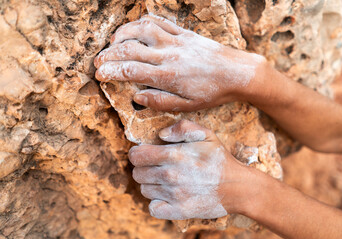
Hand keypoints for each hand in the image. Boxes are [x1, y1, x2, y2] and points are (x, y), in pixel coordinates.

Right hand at [94, 14, 265, 111]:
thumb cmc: (212, 92)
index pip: (131, 71)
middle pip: (130, 50)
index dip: (111, 72)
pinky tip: (134, 28)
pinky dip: (142, 22)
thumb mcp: (188, 105)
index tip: (99, 75)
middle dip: (109, 55)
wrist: (236, 73)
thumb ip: (160, 101)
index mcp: (168, 76)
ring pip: (142, 31)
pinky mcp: (184, 33)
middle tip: (98, 61)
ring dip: (122, 34)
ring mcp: (176, 41)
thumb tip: (136, 97)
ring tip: (112, 43)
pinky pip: (159, 22)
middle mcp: (168, 55)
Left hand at [128, 120, 252, 219]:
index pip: (137, 155)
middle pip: (137, 173)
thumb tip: (161, 135)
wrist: (237, 187)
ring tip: (165, 180)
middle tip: (157, 166)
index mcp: (174, 155)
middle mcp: (170, 176)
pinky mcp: (178, 211)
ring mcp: (173, 195)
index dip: (137, 153)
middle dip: (144, 168)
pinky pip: (153, 208)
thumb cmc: (219, 159)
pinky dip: (156, 202)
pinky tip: (166, 195)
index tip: (145, 154)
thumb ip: (182, 127)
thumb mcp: (205, 134)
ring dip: (151, 184)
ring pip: (144, 190)